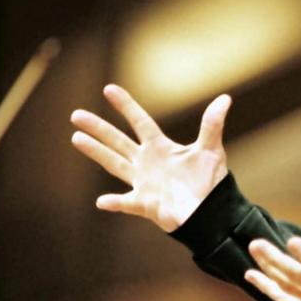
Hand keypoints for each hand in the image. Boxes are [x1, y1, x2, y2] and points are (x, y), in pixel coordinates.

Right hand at [70, 84, 230, 230]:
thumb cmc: (210, 181)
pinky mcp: (145, 204)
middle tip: (75, 115)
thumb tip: (225, 99)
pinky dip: (115, 203)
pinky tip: (101, 201)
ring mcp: (143, 182)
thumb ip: (212, 125)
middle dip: (98, 128)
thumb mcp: (211, 150)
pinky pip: (126, 203)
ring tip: (76, 138)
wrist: (211, 211)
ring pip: (114, 164)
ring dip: (97, 152)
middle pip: (118, 141)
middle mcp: (147, 162)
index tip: (109, 89)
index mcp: (161, 147)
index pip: (140, 122)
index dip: (126, 106)